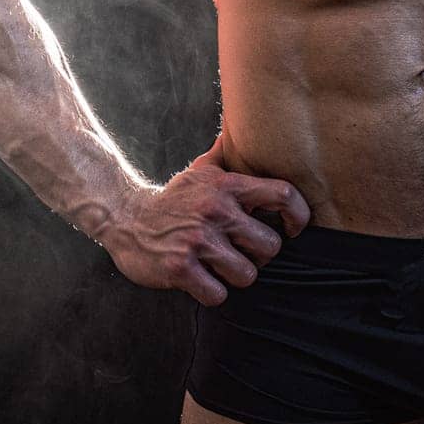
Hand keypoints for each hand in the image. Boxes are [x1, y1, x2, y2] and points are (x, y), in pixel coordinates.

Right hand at [97, 136, 312, 305]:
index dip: (299, 215)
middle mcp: (216, 210)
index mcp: (227, 187)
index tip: (292, 229)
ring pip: (247, 275)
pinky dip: (212, 293)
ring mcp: (198, 240)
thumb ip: (226, 154)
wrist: (124, 217)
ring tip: (219, 266)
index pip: (284, 195)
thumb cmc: (173, 199)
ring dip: (235, 277)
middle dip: (260, 256)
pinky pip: (218, 294)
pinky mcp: (180, 268)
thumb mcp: (200, 171)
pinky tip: (201, 280)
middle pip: (270, 246)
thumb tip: (239, 129)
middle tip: (242, 253)